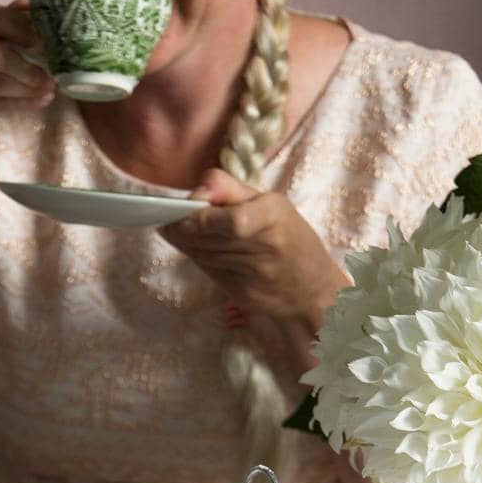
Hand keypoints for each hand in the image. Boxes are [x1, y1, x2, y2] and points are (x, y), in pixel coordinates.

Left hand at [160, 168, 345, 335]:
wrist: (313, 290)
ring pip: (202, 254)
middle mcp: (264, 247)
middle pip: (208, 237)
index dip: (201, 218)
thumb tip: (197, 189)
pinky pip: (207, 271)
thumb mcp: (272, 203)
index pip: (232, 221)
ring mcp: (252, 274)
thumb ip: (231, 189)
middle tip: (168, 219)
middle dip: (182, 228)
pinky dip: (196, 257)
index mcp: (274, 216)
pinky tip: (195, 248)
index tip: (183, 211)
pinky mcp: (240, 293)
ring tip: (176, 231)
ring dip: (184, 243)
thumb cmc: (292, 239)